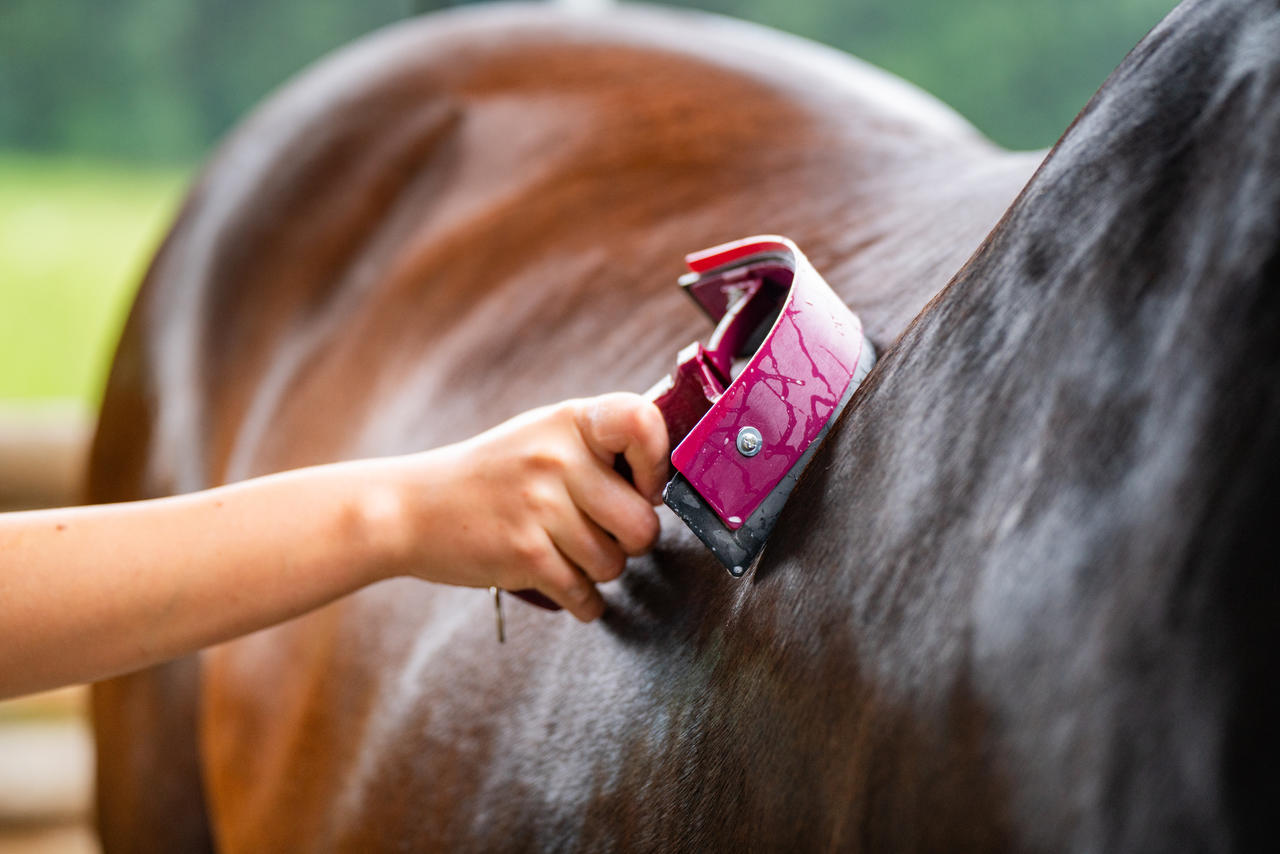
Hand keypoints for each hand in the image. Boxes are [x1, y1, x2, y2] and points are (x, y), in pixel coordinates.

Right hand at [377, 393, 668, 620]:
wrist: (411, 509)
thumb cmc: (492, 476)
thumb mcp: (544, 436)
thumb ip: (601, 445)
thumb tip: (675, 468)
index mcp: (570, 420)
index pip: (644, 424)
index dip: (658, 464)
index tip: (645, 486)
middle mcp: (557, 458)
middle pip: (642, 523)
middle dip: (629, 541)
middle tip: (600, 533)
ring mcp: (540, 507)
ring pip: (615, 564)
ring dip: (599, 570)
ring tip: (566, 551)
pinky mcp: (525, 555)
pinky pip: (586, 595)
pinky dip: (581, 602)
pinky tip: (562, 583)